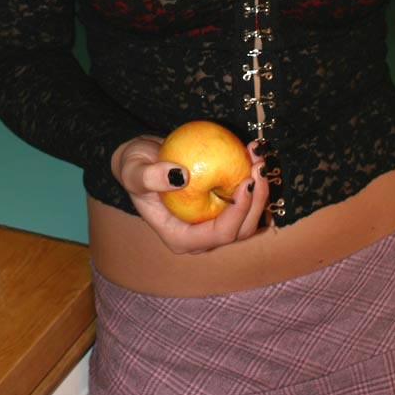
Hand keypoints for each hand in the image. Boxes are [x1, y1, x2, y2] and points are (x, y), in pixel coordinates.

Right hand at [111, 135, 269, 254]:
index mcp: (181, 239)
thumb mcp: (133, 170)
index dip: (238, 213)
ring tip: (257, 156)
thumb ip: (150, 177)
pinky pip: (245, 201)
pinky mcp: (220, 208)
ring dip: (260, 190)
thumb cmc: (135, 167)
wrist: (143, 160)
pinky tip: (253, 155)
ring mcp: (212, 224)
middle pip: (241, 231)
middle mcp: (201, 237)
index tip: (245, 182)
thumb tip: (180, 177)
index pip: (220, 235)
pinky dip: (254, 180)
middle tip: (258, 166)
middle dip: (257, 202)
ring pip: (249, 218)